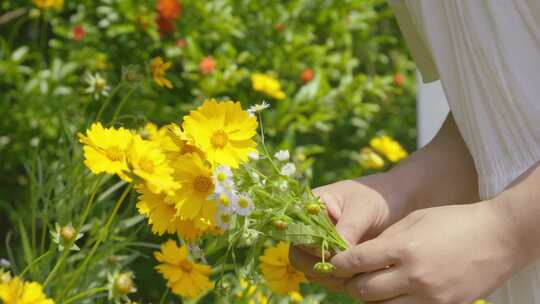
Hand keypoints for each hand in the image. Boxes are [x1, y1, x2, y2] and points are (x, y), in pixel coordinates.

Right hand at [289, 176, 408, 291]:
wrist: (396, 203)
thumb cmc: (377, 197)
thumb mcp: (364, 208)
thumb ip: (348, 229)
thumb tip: (336, 255)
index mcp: (309, 209)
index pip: (297, 233)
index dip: (311, 247)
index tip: (334, 252)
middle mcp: (309, 230)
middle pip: (298, 256)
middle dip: (320, 266)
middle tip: (346, 269)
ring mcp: (319, 247)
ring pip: (311, 272)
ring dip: (331, 277)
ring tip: (357, 272)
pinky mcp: (332, 261)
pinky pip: (327, 279)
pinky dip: (339, 282)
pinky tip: (359, 276)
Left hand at [331, 203, 524, 303]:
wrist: (499, 237)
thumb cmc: (453, 221)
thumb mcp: (414, 220)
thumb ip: (385, 240)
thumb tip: (360, 256)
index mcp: (403, 247)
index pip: (357, 262)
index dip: (339, 264)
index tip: (333, 263)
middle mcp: (414, 275)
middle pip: (364, 291)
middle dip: (350, 284)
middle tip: (349, 277)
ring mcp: (430, 296)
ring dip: (370, 297)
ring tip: (371, 285)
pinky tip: (394, 293)